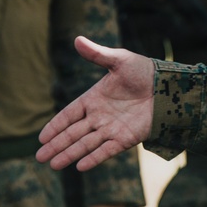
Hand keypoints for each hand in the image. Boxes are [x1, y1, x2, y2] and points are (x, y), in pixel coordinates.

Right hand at [36, 37, 153, 170]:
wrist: (168, 86)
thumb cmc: (143, 71)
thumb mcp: (119, 59)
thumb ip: (97, 54)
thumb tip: (77, 39)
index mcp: (94, 98)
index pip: (69, 115)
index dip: (55, 126)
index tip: (41, 137)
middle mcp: (99, 116)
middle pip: (73, 133)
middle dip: (56, 145)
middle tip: (39, 158)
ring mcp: (111, 128)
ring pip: (85, 144)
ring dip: (70, 154)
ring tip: (53, 165)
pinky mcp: (125, 138)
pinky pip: (106, 150)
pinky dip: (93, 158)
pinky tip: (79, 167)